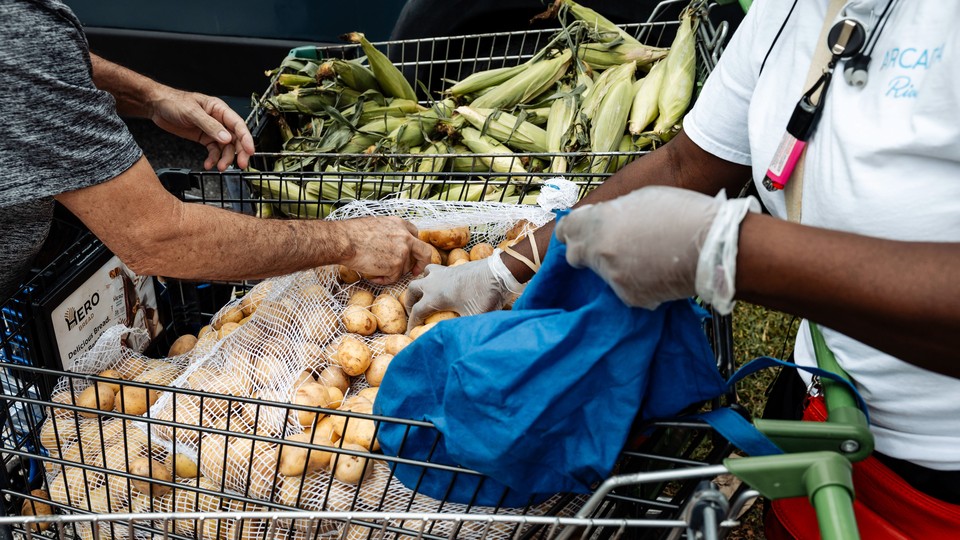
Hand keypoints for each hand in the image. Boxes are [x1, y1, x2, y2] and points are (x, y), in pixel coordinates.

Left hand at [148, 88, 255, 170]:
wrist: (157, 106)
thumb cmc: (174, 102)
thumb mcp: (192, 112)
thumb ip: (209, 125)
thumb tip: (226, 138)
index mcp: (219, 109)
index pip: (238, 125)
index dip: (246, 138)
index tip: (250, 151)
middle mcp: (219, 120)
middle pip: (236, 138)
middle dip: (239, 152)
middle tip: (240, 165)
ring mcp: (212, 130)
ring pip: (225, 147)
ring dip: (224, 158)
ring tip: (219, 167)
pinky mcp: (204, 138)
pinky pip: (213, 151)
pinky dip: (212, 159)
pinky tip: (208, 164)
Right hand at [338, 217, 433, 284]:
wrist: (344, 241)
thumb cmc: (352, 234)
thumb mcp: (377, 226)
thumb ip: (389, 234)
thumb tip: (390, 246)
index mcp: (399, 224)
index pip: (415, 235)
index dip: (414, 247)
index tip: (412, 256)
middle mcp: (405, 236)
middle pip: (424, 251)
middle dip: (422, 263)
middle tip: (415, 272)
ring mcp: (403, 251)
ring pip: (405, 268)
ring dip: (392, 272)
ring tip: (375, 270)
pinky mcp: (397, 264)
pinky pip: (394, 278)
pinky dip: (384, 280)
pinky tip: (373, 276)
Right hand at [403, 251, 523, 330]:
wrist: (498, 273)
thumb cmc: (485, 296)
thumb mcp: (473, 318)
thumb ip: (461, 330)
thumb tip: (457, 344)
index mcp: (435, 296)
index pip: (416, 312)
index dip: (412, 323)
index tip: (410, 332)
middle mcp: (434, 282)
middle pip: (412, 289)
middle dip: (409, 301)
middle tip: (413, 311)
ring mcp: (443, 272)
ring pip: (423, 274)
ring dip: (421, 283)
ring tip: (425, 293)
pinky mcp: (454, 267)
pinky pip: (437, 269)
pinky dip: (434, 276)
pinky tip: (444, 284)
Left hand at [556, 186, 757, 312]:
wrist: (711, 246)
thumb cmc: (681, 212)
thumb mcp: (641, 198)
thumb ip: (614, 212)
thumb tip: (605, 221)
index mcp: (599, 222)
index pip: (568, 229)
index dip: (573, 230)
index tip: (576, 232)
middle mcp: (599, 251)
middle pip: (576, 256)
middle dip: (587, 251)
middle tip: (607, 247)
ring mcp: (613, 277)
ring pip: (605, 273)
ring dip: (617, 267)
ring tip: (647, 257)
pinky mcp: (630, 298)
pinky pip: (626, 290)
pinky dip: (637, 283)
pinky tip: (658, 272)